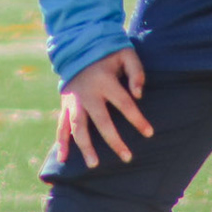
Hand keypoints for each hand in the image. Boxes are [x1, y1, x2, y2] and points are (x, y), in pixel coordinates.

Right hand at [58, 48, 152, 166]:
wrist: (77, 47)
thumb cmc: (107, 52)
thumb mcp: (125, 54)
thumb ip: (136, 71)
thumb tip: (139, 94)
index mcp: (104, 80)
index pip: (124, 103)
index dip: (137, 119)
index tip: (149, 133)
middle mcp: (88, 93)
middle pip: (101, 121)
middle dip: (114, 141)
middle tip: (127, 158)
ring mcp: (74, 101)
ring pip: (78, 128)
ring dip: (85, 147)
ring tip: (94, 164)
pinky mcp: (65, 105)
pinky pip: (61, 126)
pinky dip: (61, 142)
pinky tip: (62, 159)